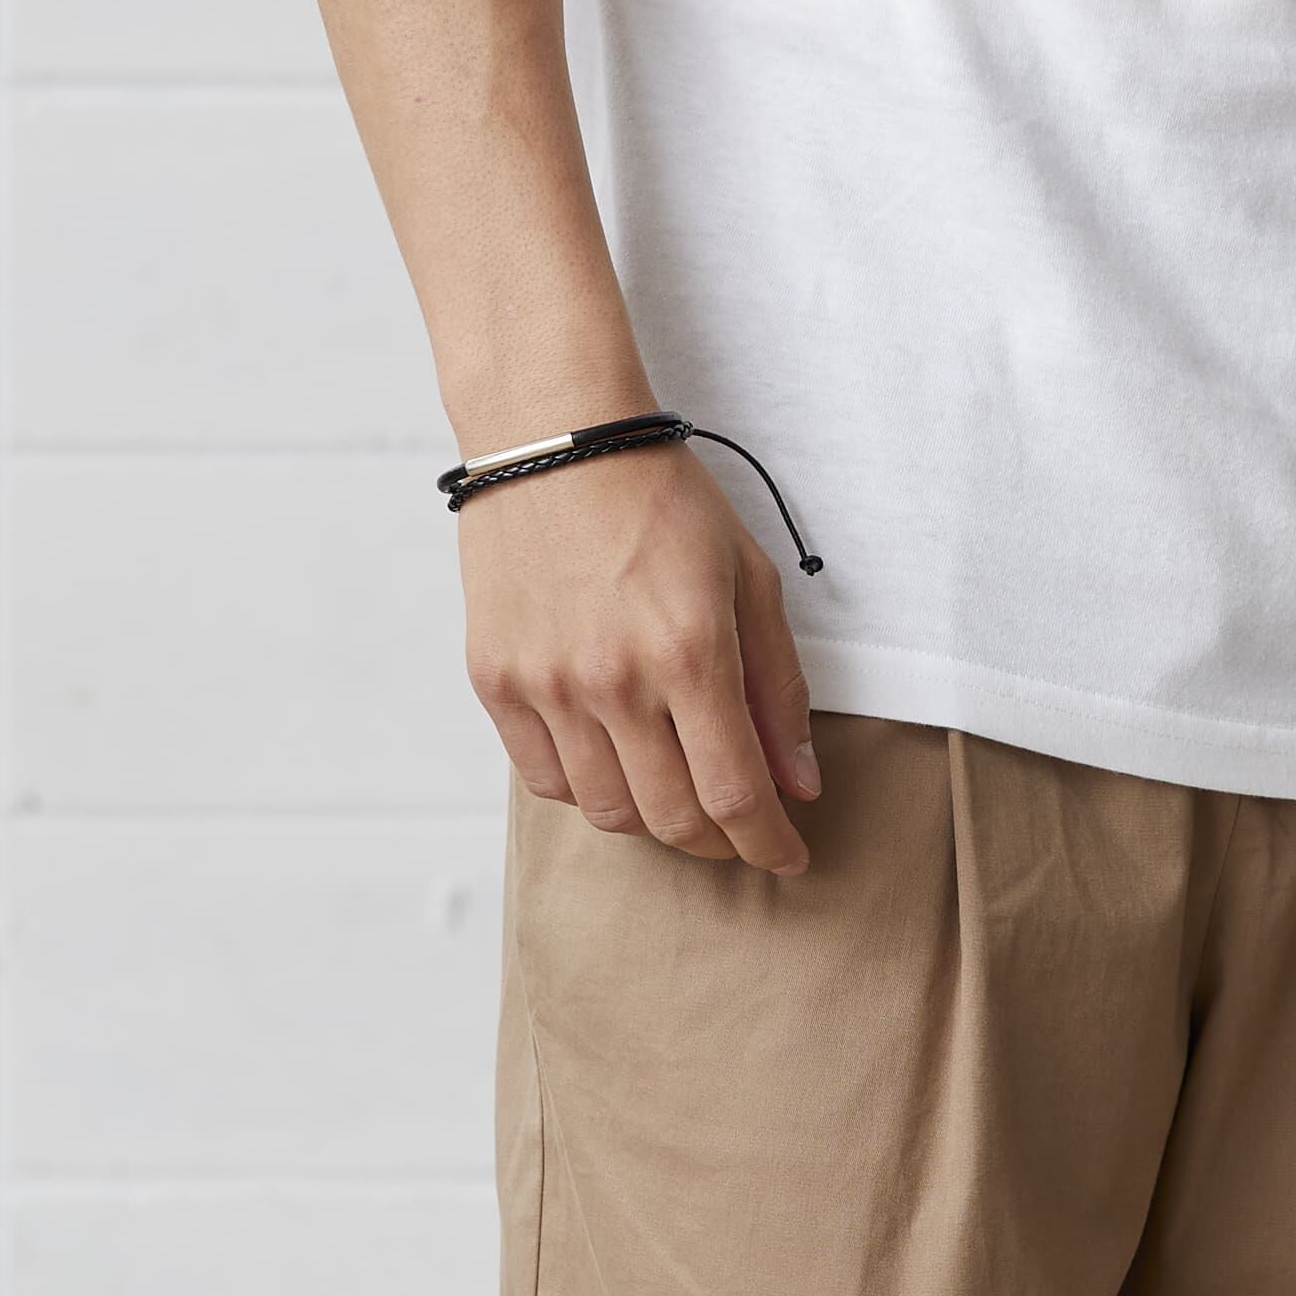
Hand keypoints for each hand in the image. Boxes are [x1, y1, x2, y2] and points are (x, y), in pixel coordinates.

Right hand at [462, 445, 824, 874]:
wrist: (553, 438)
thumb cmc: (661, 498)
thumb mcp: (748, 579)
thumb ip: (778, 688)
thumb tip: (798, 783)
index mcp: (689, 653)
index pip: (735, 795)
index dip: (769, 843)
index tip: (788, 857)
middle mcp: (613, 682)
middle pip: (673, 819)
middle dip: (721, 841)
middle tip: (740, 829)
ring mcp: (546, 686)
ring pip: (607, 811)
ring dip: (656, 818)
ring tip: (679, 789)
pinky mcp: (497, 681)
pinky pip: (545, 780)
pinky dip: (589, 790)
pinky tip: (615, 762)